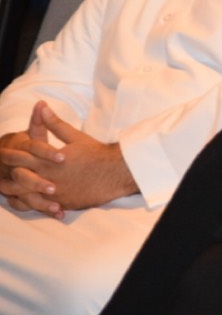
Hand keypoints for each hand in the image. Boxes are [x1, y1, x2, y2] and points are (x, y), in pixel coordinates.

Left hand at [5, 102, 135, 211]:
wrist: (116, 172)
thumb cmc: (96, 153)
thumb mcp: (75, 136)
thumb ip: (54, 124)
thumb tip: (41, 107)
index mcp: (49, 161)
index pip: (21, 158)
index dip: (9, 156)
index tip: (2, 154)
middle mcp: (49, 179)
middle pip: (19, 178)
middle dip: (8, 175)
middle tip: (0, 174)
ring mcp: (56, 194)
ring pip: (26, 196)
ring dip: (15, 192)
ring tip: (8, 190)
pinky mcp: (63, 204)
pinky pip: (41, 207)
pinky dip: (31, 205)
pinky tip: (26, 202)